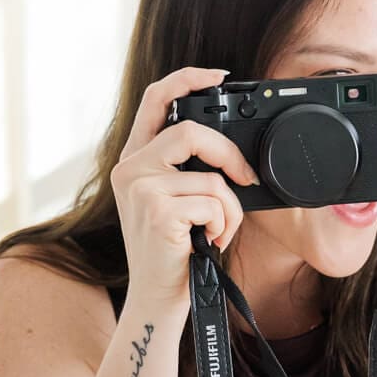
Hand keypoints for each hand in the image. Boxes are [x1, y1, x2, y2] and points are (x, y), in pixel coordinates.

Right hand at [110, 65, 259, 311]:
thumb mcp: (178, 204)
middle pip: (191, 132)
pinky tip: (210, 243)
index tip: (218, 76)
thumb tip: (234, 155)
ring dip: (230, 210)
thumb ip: (191, 171)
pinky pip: (213, 203)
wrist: (158, 300)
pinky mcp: (157, 211)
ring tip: (219, 232)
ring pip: (211, 177)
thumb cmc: (175, 254)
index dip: (187, 79)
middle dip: (230, 155)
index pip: (155, 99)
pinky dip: (225, 226)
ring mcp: (140, 189)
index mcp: (134, 160)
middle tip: (247, 179)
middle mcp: (130, 169)